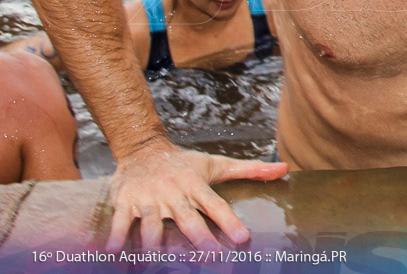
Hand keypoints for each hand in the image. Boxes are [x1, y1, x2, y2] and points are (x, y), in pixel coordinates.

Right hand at [106, 137, 287, 250]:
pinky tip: (117, 256)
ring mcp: (149, 199)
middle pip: (188, 219)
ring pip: (151, 225)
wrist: (143, 148)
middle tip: (211, 258)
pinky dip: (117, 239)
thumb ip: (251, 170)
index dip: (229, 222)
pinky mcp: (125, 203)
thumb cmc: (185, 163)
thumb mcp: (217, 164)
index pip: (216, 206)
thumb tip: (284, 168)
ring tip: (158, 264)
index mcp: (197, 185)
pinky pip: (121, 223)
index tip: (242, 239)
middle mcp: (174, 193)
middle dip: (199, 239)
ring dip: (154, 245)